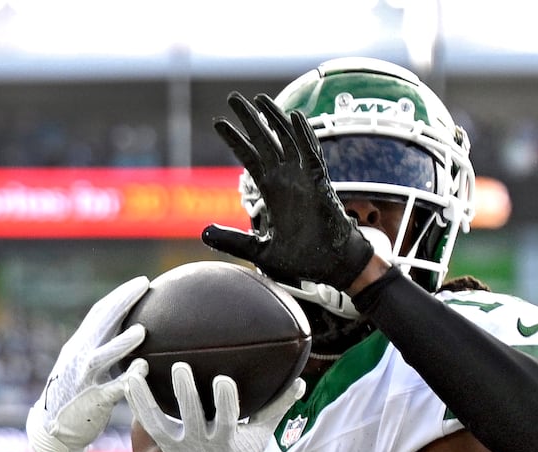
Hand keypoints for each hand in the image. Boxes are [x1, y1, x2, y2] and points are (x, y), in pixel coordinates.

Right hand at [26, 277, 148, 451]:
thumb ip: (106, 351)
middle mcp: (79, 357)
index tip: (142, 283)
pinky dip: (126, 379)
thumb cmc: (78, 397)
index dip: (120, 296)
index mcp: (81, 346)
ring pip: (101, 357)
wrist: (52, 430)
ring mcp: (83, 379)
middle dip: (122, 303)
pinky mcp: (91, 402)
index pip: (100, 314)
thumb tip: (137, 335)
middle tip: (145, 286)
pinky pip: (110, 389)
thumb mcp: (86, 368)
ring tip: (142, 331)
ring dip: (121, 344)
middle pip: (100, 324)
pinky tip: (143, 370)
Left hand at [123, 360, 304, 451]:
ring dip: (150, 397)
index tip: (223, 380)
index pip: (228, 419)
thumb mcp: (263, 432)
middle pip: (193, 417)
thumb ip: (279, 406)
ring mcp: (181, 445)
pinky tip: (129, 379)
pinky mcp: (165, 444)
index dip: (225, 401)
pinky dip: (137, 403)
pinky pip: (148, 422)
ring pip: (162, 421)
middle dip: (186, 393)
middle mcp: (202, 444)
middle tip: (180, 367)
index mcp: (228, 440)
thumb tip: (301, 381)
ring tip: (140, 371)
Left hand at [202, 92, 374, 291]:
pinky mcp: (321, 184)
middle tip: (233, 98)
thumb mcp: (261, 251)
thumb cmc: (304, 261)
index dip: (235, 140)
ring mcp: (304, 179)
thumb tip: (203, 233)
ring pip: (287, 140)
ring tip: (256, 98)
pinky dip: (304, 135)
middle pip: (265, 141)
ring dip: (273, 118)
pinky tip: (294, 117)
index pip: (251, 157)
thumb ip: (233, 241)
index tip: (218, 122)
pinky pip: (313, 155)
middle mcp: (287, 180)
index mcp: (273, 192)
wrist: (334, 268)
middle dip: (249, 119)